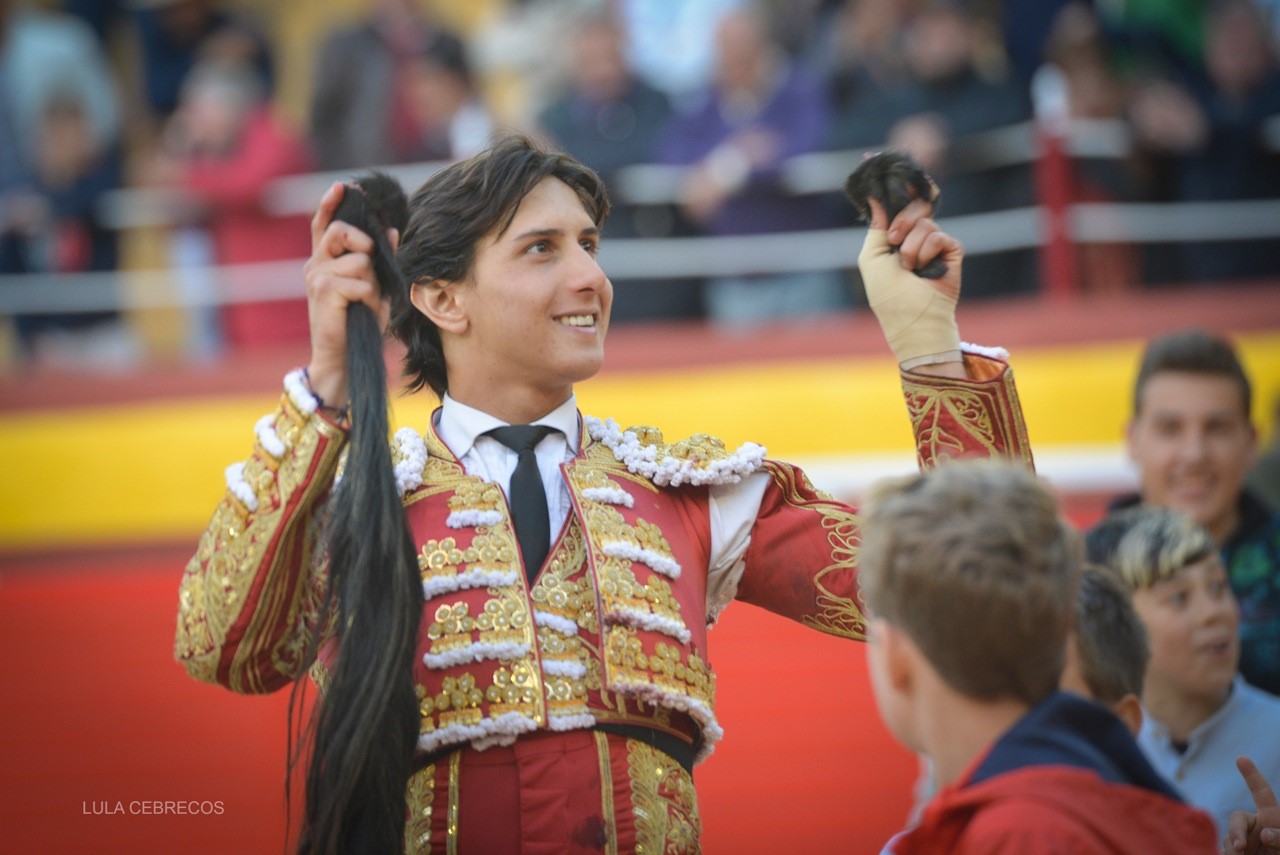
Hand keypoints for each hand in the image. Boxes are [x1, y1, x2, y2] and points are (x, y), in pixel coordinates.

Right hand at [304, 182, 396, 405]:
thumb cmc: (358, 322)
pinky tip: (361, 309)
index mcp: (325, 261)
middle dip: (362, 242)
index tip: (343, 187)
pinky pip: (360, 282)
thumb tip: (392, 231)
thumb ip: (381, 259)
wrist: (343, 357)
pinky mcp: (325, 292)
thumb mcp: (375, 287)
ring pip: (358, 260)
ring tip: (365, 301)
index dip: (331, 204)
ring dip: (371, 282)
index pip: (324, 224)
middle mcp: (316, 265)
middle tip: (369, 264)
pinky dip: (369, 297)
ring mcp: (317, 277)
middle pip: (342, 231)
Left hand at [858, 196, 964, 375]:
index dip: (901, 192)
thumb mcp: (871, 258)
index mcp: (897, 236)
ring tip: (909, 268)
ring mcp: (936, 243)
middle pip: (915, 206)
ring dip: (911, 247)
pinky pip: (939, 236)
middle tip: (894, 241)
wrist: (912, 318)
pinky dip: (927, 252)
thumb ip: (876, 227)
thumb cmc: (888, 294)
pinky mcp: (952, 251)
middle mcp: (917, 237)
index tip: (895, 180)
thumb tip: (876, 197)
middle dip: (902, 221)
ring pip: (925, 222)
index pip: (902, 206)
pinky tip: (925, 269)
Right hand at [1224, 756, 1279, 853]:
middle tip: (1239, 848)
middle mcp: (1255, 827)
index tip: (1241, 759)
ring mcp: (1243, 841)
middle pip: (1237, 818)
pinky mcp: (1233, 853)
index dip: (1251, 775)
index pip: (1260, 792)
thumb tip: (1264, 833)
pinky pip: (1224, 851)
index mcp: (1272, 818)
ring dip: (1234, 851)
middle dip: (1236, 831)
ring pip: (1230, 840)